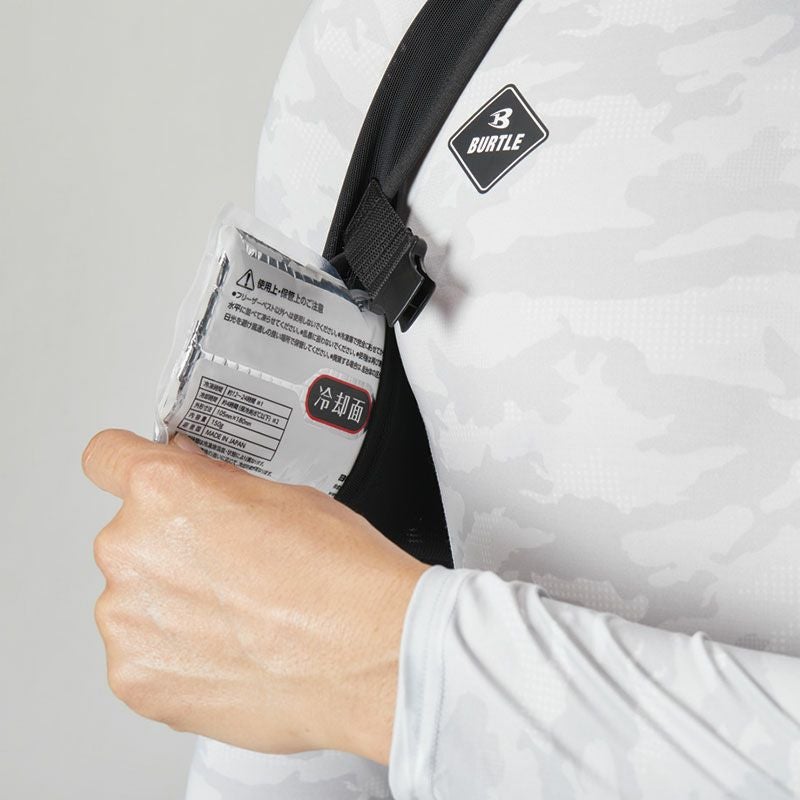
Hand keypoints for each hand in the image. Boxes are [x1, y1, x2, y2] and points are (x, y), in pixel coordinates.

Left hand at [82, 429, 426, 762]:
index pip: (106, 456)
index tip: (138, 477)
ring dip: (171, 603)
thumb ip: (219, 484)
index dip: (129, 464)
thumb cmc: (342, 576)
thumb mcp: (288, 497)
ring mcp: (127, 620)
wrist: (370, 657)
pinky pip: (141, 651)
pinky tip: (228, 651)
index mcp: (166, 492)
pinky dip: (175, 653)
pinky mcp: (135, 677)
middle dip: (170, 545)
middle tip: (228, 566)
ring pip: (134, 597)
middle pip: (129, 534)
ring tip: (237, 618)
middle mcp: (132, 550)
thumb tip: (195, 477)